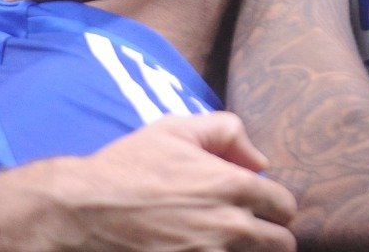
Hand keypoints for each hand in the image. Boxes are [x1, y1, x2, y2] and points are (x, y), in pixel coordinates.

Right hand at [38, 113, 296, 251]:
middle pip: (282, 245)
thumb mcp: (175, 129)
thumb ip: (226, 131)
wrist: (84, 212)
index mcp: (233, 186)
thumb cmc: (128, 167)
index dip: (275, 205)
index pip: (285, 206)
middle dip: (270, 236)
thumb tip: (258, 159)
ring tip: (223, 242)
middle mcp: (232, 226)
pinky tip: (201, 250)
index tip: (260, 207)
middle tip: (247, 231)